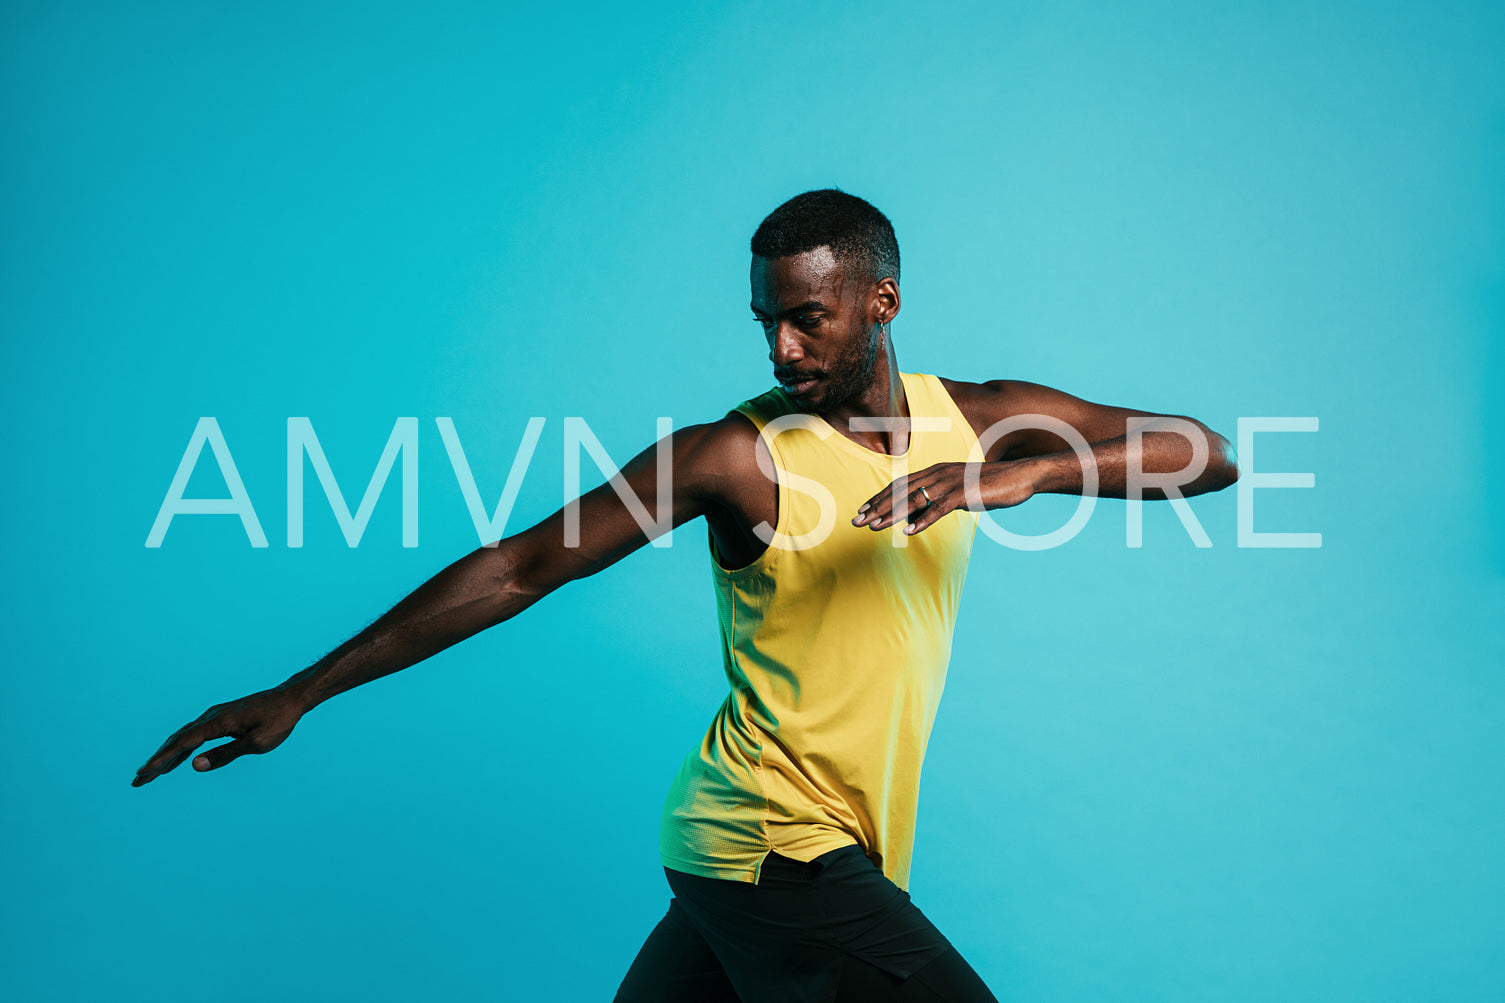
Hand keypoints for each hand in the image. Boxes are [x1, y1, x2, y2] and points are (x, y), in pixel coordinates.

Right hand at [131, 685, 306, 786]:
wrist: (291, 699)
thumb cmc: (278, 721)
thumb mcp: (256, 743)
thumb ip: (225, 754)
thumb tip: (195, 766)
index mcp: (218, 723)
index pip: (183, 743)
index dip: (162, 760)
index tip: (144, 774)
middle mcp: (211, 716)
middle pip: (177, 740)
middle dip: (156, 761)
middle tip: (137, 781)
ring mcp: (215, 716)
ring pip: (183, 737)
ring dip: (165, 755)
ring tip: (149, 774)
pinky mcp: (220, 718)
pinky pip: (194, 734)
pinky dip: (181, 748)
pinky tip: (175, 759)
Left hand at [851, 461, 1037, 534]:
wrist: (1019, 477)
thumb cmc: (987, 486)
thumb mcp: (956, 493)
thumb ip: (935, 502)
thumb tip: (914, 517)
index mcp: (934, 472)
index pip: (900, 485)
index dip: (879, 498)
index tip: (862, 511)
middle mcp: (937, 474)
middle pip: (900, 491)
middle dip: (877, 507)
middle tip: (857, 521)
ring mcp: (950, 483)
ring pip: (914, 499)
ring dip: (892, 514)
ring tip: (874, 527)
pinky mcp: (963, 495)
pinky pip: (939, 509)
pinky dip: (923, 520)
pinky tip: (909, 532)